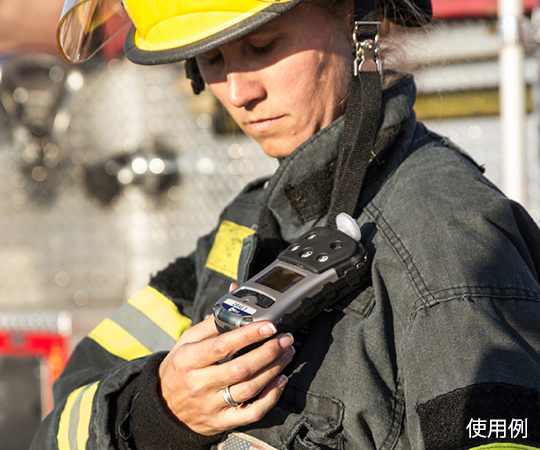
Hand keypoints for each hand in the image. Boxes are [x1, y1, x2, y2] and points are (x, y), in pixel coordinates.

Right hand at [158, 296, 293, 434]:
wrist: (164, 407)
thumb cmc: (179, 369)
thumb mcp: (187, 342)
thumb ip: (212, 323)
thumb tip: (234, 301)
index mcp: (188, 360)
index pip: (222, 346)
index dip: (249, 335)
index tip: (269, 325)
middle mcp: (199, 384)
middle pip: (240, 368)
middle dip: (268, 351)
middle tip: (285, 339)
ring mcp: (210, 405)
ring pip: (249, 389)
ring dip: (274, 369)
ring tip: (286, 354)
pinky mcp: (221, 421)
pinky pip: (252, 412)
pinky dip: (271, 397)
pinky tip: (280, 381)